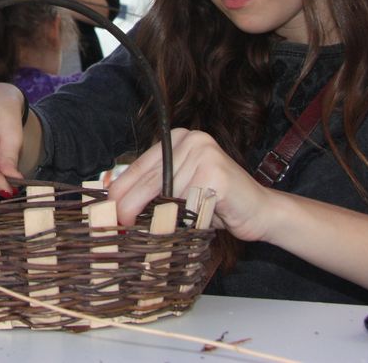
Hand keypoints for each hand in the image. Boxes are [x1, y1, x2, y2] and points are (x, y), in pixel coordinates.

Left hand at [108, 128, 273, 236]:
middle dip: (130, 208)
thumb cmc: (216, 204)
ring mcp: (204, 153)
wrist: (261, 211)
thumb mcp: (178, 190)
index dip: (119, 193)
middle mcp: (189, 139)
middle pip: (147, 181)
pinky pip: (186, 205)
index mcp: (176, 138)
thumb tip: (114, 204)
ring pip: (165, 196)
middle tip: (119, 227)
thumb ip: (152, 190)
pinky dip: (184, 221)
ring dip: (163, 219)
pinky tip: (193, 225)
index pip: (137, 167)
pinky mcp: (215, 173)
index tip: (106, 213)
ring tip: (172, 228)